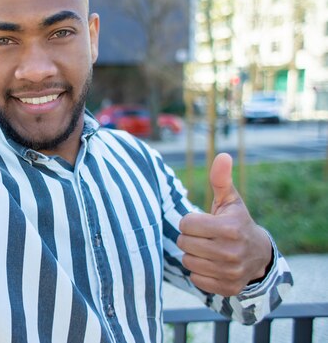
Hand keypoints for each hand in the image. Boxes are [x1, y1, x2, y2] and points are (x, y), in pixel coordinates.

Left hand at [177, 153, 271, 296]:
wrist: (259, 255)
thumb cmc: (237, 222)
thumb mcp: (230, 200)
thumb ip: (220, 179)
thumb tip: (222, 155)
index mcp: (230, 228)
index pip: (186, 224)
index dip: (190, 221)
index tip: (203, 222)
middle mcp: (231, 252)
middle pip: (184, 243)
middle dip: (190, 237)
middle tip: (205, 236)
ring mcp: (230, 272)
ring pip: (188, 261)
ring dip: (193, 254)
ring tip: (208, 249)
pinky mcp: (227, 288)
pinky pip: (195, 278)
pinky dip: (199, 271)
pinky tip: (211, 264)